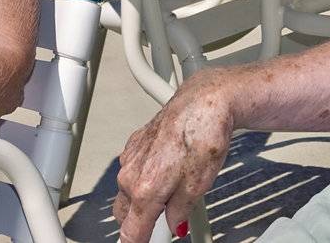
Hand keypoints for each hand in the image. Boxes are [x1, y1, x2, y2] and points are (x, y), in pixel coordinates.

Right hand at [114, 74, 235, 242]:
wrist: (205, 101)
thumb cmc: (203, 136)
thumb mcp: (199, 186)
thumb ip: (180, 212)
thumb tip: (175, 224)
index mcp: (145, 190)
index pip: (130, 233)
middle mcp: (131, 175)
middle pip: (124, 214)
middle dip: (140, 223)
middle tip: (165, 222)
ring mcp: (130, 157)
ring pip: (127, 192)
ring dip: (142, 199)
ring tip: (172, 192)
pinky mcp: (134, 144)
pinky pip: (132, 172)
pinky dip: (144, 178)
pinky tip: (166, 171)